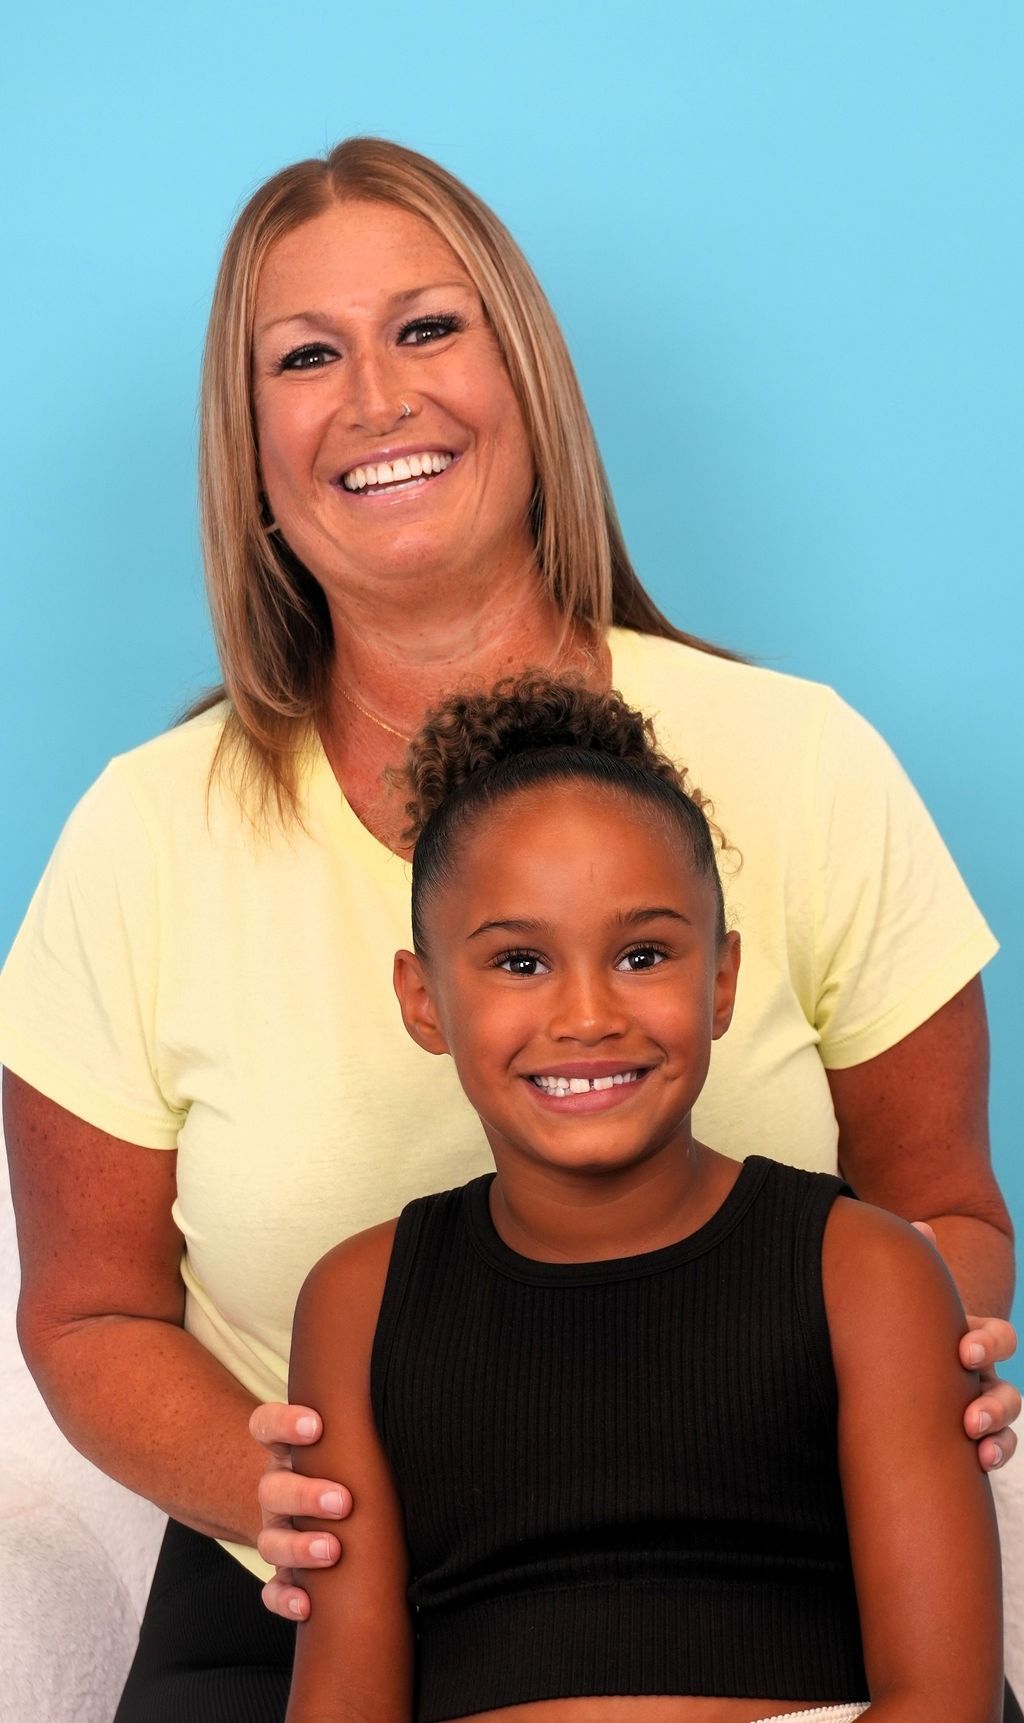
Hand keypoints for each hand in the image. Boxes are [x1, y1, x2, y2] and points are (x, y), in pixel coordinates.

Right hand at [249, 1401, 351, 1619]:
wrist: (346, 1517)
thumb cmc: (356, 1470)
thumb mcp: (354, 1447)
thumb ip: (367, 1433)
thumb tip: (419, 1419)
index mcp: (290, 1452)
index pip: (267, 1426)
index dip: (282, 1423)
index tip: (315, 1426)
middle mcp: (279, 1491)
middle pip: (271, 1488)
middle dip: (305, 1495)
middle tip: (342, 1501)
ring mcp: (278, 1532)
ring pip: (270, 1541)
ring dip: (299, 1546)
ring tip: (333, 1550)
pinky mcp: (283, 1574)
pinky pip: (272, 1590)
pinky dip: (285, 1597)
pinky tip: (306, 1603)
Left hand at [912, 1222, 1019, 1471]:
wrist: (887, 1356)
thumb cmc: (900, 1323)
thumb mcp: (909, 1299)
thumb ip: (918, 1266)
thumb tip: (920, 1229)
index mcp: (970, 1337)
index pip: (998, 1337)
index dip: (988, 1343)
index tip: (964, 1352)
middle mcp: (979, 1375)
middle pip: (1006, 1389)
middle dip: (994, 1403)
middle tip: (970, 1416)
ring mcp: (976, 1406)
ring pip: (1004, 1423)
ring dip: (997, 1435)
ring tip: (978, 1447)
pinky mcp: (963, 1435)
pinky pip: (993, 1449)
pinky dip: (993, 1454)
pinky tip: (979, 1464)